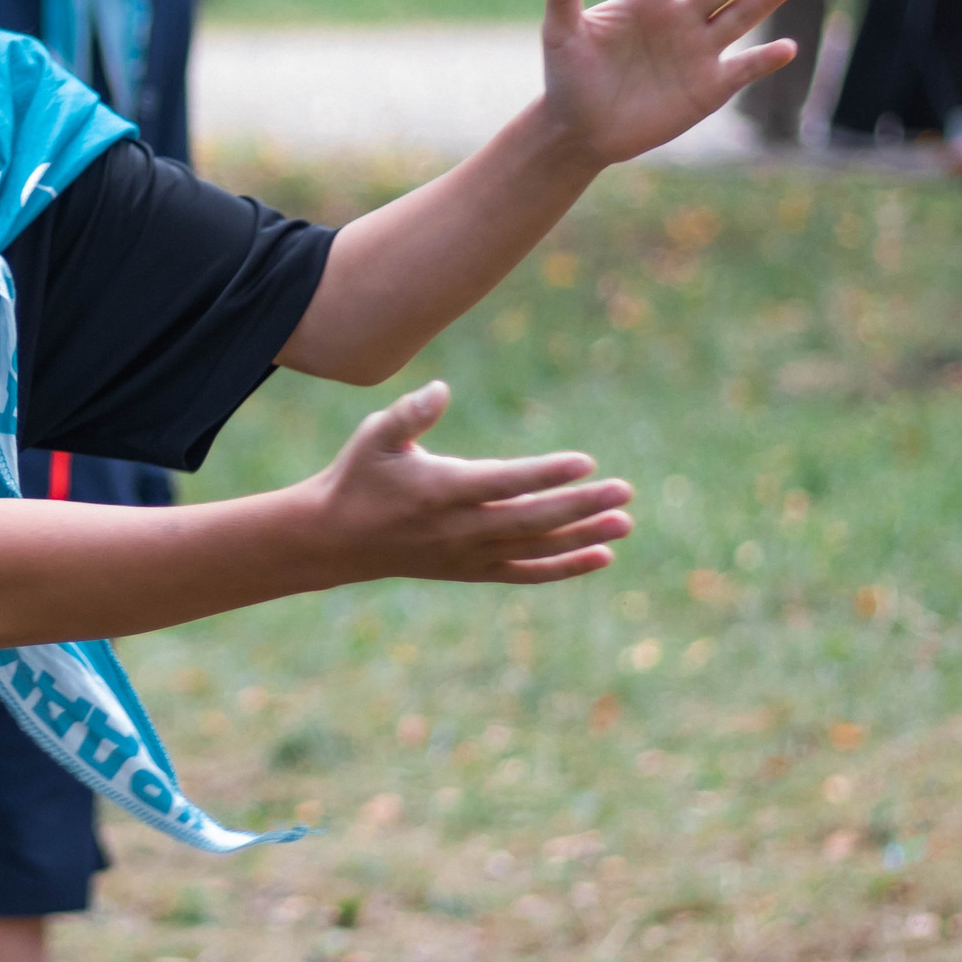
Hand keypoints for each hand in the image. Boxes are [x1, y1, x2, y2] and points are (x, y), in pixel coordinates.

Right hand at [302, 382, 631, 585]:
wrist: (336, 539)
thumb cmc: (359, 477)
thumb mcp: (375, 436)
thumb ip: (410, 413)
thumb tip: (443, 388)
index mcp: (439, 491)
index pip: (502, 483)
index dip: (544, 474)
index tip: (586, 462)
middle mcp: (458, 529)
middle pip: (531, 520)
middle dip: (580, 507)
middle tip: (625, 490)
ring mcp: (467, 555)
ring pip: (535, 549)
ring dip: (583, 537)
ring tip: (625, 521)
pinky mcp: (472, 571)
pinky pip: (526, 573)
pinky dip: (564, 568)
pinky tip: (602, 556)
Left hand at [535, 0, 798, 166]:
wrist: (580, 130)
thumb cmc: (567, 77)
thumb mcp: (561, 34)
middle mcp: (679, 18)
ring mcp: (698, 50)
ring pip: (739, 18)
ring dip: (764, 0)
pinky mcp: (710, 86)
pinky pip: (744, 68)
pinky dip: (766, 59)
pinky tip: (786, 48)